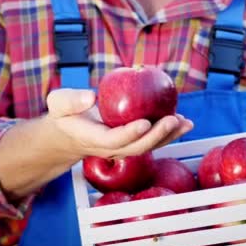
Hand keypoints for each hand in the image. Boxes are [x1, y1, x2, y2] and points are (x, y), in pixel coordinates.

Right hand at [46, 88, 192, 159]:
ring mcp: (123, 148)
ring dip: (169, 136)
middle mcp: (111, 149)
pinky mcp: (132, 143)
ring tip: (186, 123)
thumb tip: (90, 96)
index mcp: (94, 139)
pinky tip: (183, 121)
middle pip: (137, 147)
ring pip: (148, 146)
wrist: (68, 134)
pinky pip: (152, 140)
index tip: (144, 122)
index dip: (130, 133)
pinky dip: (169, 132)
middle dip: (157, 136)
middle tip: (173, 120)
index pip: (114, 140)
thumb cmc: (64, 115)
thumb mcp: (58, 103)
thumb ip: (71, 100)